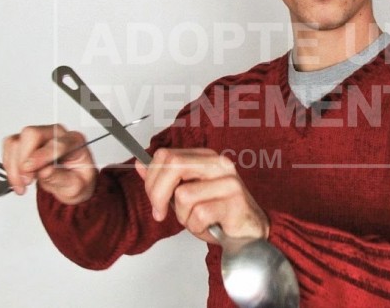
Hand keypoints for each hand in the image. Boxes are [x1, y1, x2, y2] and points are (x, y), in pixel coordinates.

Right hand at [2, 124, 96, 204]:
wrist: (71, 183)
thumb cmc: (76, 181)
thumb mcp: (76, 187)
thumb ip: (60, 178)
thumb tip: (44, 172)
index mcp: (74, 141)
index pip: (57, 143)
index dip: (41, 156)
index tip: (29, 170)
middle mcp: (57, 134)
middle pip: (32, 134)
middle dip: (23, 159)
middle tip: (26, 181)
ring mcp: (40, 136)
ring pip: (16, 141)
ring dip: (14, 166)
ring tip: (22, 185)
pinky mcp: (25, 142)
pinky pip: (10, 147)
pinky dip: (9, 165)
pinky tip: (17, 178)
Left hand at [135, 148, 268, 242]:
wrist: (249, 234)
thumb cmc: (218, 214)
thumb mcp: (187, 194)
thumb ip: (164, 180)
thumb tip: (140, 165)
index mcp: (205, 157)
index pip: (166, 155)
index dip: (151, 178)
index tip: (153, 199)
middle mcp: (218, 163)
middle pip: (172, 164)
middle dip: (157, 193)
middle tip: (160, 212)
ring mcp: (228, 181)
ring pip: (183, 194)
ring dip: (183, 216)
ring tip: (197, 220)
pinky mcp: (234, 202)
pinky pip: (199, 214)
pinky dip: (198, 227)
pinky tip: (209, 227)